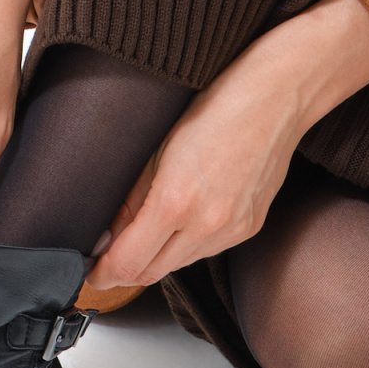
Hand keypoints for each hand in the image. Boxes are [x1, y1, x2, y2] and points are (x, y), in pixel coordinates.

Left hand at [83, 0, 368, 288]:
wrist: (279, 93)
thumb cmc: (216, 103)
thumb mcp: (155, 145)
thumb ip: (127, 198)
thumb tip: (104, 234)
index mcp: (176, 202)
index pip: (128, 264)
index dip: (101, 272)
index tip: (89, 269)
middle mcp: (208, 225)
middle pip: (151, 274)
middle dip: (124, 269)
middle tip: (106, 254)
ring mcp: (233, 229)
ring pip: (179, 264)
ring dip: (156, 256)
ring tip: (143, 230)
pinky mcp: (250, 226)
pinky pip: (207, 249)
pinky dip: (186, 243)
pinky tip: (181, 217)